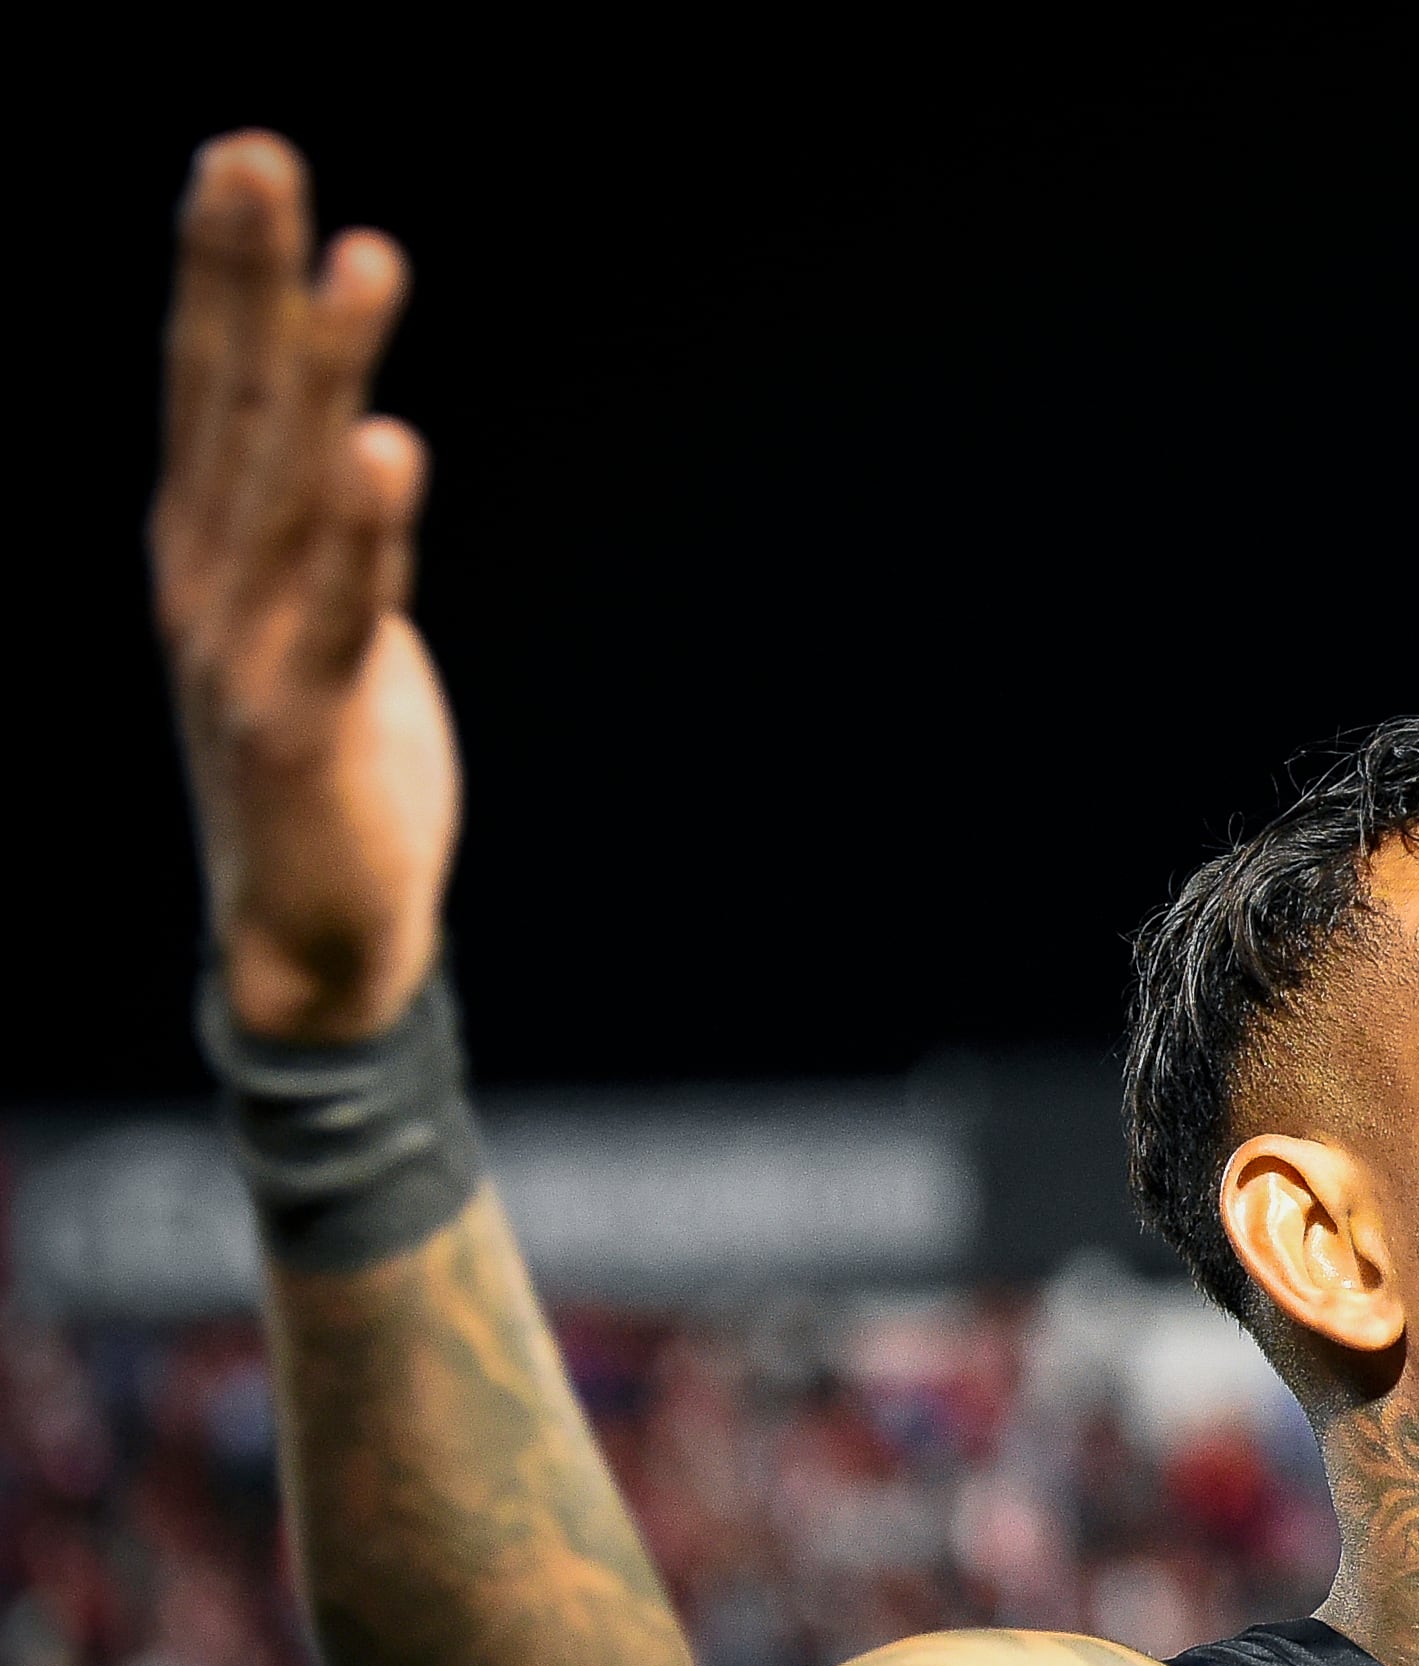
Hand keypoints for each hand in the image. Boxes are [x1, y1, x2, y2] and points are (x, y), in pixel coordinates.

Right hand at [152, 133, 456, 1044]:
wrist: (315, 937)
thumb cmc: (325, 766)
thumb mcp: (310, 620)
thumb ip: (316, 531)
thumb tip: (343, 432)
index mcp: (209, 546)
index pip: (211, 381)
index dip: (223, 270)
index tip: (241, 158)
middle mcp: (209, 578)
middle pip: (233, 400)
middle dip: (245, 273)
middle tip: (256, 153)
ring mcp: (247, 646)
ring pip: (294, 481)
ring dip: (329, 369)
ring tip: (362, 259)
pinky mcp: (304, 718)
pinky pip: (344, 605)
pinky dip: (367, 528)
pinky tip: (386, 449)